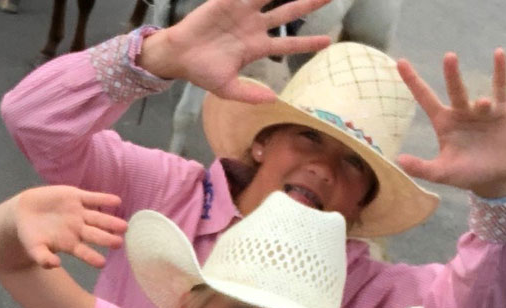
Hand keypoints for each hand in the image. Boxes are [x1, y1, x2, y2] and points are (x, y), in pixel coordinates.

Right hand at [11, 186, 127, 268]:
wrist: (23, 211)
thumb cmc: (30, 234)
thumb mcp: (34, 248)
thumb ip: (43, 257)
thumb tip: (54, 265)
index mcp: (70, 244)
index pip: (84, 252)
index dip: (92, 257)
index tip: (102, 263)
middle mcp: (78, 229)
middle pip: (96, 235)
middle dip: (107, 239)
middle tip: (119, 243)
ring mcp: (79, 213)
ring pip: (98, 218)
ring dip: (111, 222)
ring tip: (124, 226)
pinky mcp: (76, 197)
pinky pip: (93, 198)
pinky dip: (104, 199)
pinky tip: (117, 201)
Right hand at [139, 0, 334, 103]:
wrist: (176, 56)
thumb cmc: (201, 72)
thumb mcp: (226, 89)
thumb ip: (249, 94)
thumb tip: (273, 100)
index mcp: (256, 47)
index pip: (288, 44)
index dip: (308, 42)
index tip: (328, 41)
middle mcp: (254, 27)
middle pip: (288, 13)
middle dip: (308, 4)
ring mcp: (242, 12)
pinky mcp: (227, 2)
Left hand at [393, 50, 505, 198]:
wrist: (495, 179)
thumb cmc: (466, 174)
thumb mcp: (442, 173)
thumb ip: (421, 168)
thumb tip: (398, 160)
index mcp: (443, 122)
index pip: (425, 97)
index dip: (413, 81)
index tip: (400, 61)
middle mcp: (460, 112)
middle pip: (454, 90)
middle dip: (452, 74)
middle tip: (449, 57)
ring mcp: (481, 110)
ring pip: (479, 98)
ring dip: (480, 101)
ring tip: (482, 104)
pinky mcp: (501, 112)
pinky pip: (500, 89)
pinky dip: (500, 71)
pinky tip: (499, 54)